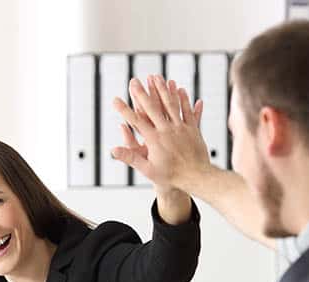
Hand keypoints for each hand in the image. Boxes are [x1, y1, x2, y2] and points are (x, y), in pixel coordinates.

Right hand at [112, 75, 211, 193]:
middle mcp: (167, 130)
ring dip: (163, 90)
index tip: (115, 100)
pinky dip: (184, 100)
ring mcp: (181, 128)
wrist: (196, 177)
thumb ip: (130, 158)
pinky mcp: (193, 129)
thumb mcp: (147, 170)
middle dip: (142, 93)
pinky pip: (188, 111)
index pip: (136, 121)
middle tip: (133, 81)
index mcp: (154, 139)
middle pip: (153, 107)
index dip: (124, 110)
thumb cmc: (170, 176)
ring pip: (171, 105)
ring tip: (156, 77)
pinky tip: (181, 89)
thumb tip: (113, 151)